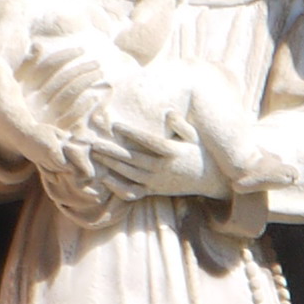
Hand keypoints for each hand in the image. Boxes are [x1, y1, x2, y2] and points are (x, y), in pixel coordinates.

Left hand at [81, 112, 210, 202]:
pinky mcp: (154, 191)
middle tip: (94, 143)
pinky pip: (133, 192)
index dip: (132, 133)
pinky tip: (105, 178)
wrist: (209, 181)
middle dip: (113, 150)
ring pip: (129, 174)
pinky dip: (118, 187)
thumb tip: (169, 111)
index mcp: (173, 152)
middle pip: (133, 159)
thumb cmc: (199, 153)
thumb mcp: (194, 137)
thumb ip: (181, 124)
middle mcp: (163, 168)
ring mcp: (157, 182)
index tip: (116, 125)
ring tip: (96, 155)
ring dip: (111, 165)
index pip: (148, 141)